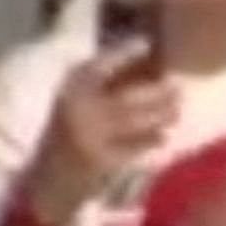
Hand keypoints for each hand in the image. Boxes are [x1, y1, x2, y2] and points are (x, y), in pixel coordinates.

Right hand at [33, 48, 182, 214]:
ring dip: (160, 115)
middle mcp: (77, 108)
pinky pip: (133, 147)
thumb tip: (140, 67)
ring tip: (177, 110)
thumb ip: (99, 88)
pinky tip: (164, 137)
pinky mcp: (99, 159)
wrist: (46, 182)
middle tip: (179, 86)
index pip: (98, 65)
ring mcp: (88, 135)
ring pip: (134, 120)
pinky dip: (150, 141)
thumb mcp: (73, 105)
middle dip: (156, 91)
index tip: (147, 43)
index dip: (122, 52)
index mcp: (69, 89)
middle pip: (126, 96)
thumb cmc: (66, 138)